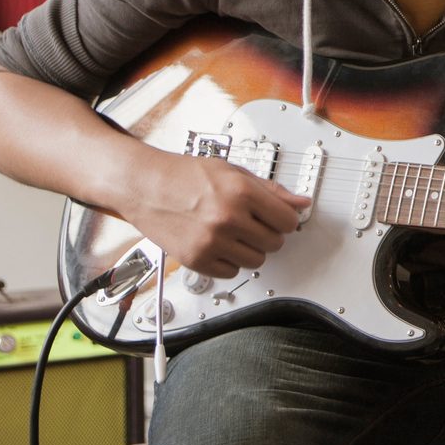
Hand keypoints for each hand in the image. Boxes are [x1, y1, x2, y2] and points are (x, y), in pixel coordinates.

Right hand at [121, 148, 312, 278]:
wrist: (144, 186)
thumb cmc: (185, 175)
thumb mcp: (233, 172)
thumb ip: (270, 190)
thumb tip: (300, 202)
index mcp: (242, 192)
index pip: (288, 221)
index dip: (286, 219)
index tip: (278, 218)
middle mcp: (228, 218)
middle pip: (275, 243)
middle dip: (268, 234)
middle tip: (253, 223)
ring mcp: (212, 242)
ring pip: (256, 261)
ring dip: (250, 250)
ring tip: (234, 233)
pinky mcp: (196, 259)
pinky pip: (231, 272)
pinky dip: (229, 262)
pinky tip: (219, 244)